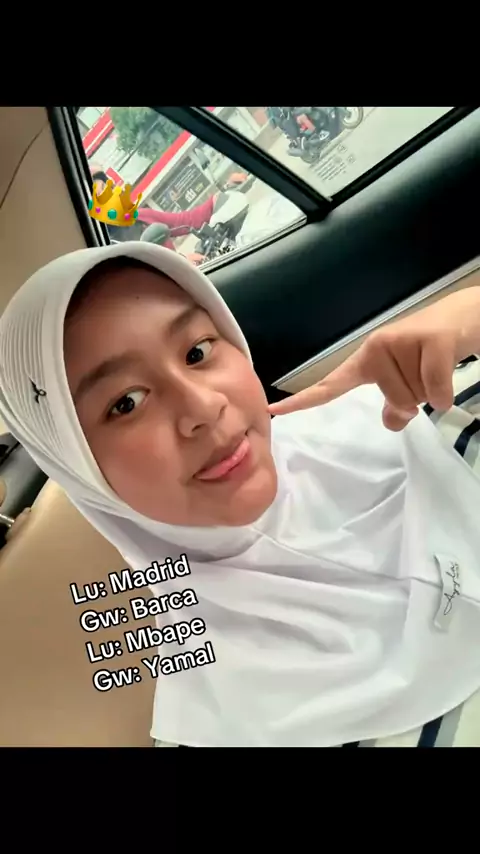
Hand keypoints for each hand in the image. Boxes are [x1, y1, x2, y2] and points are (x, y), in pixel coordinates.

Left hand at [268, 287, 479, 430]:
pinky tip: (448, 378)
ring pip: (416, 397)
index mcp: (367, 361)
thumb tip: (391, 422)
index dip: (304, 401)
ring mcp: (400, 342)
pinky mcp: (429, 341)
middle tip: (429, 370)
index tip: (274, 411)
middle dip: (417, 396)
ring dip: (434, 389)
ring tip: (438, 364)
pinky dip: (444, 393)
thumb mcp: (411, 381)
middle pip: (395, 401)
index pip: (331, 384)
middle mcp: (376, 349)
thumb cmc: (433, 351)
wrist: (468, 316)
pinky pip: (433, 388)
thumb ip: (398, 404)